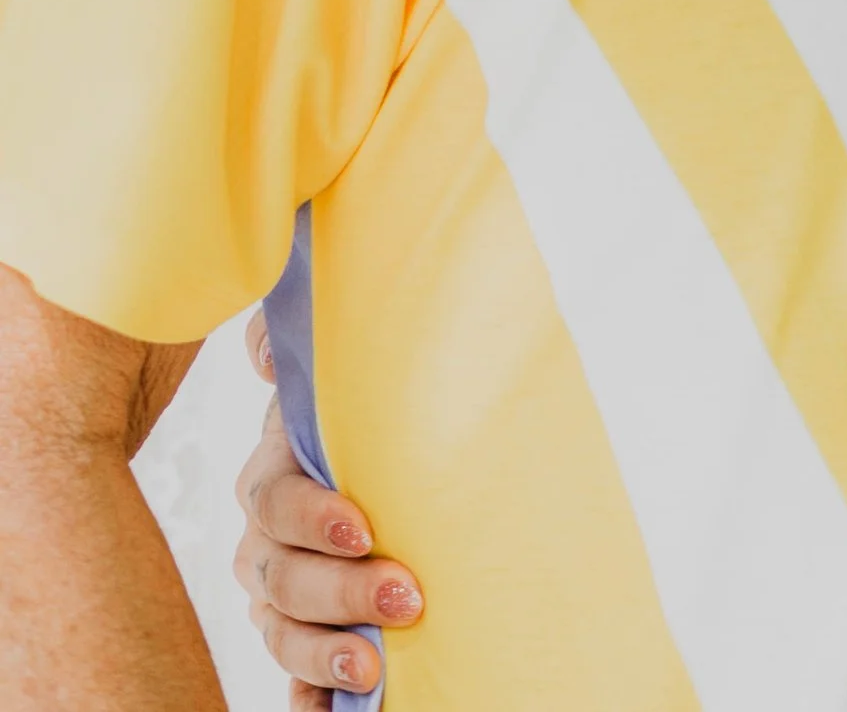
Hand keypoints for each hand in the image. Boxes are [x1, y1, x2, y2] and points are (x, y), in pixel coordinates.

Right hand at [234, 313, 420, 707]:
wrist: (391, 451)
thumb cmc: (367, 411)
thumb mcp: (342, 373)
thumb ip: (293, 347)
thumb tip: (265, 351)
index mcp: (273, 475)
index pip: (276, 502)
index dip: (313, 518)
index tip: (363, 528)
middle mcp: (265, 542)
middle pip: (283, 579)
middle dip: (342, 592)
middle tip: (405, 597)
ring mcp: (279, 596)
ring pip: (283, 634)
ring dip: (326, 652)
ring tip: (373, 668)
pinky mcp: (302, 638)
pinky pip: (295, 678)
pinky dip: (310, 696)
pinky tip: (331, 711)